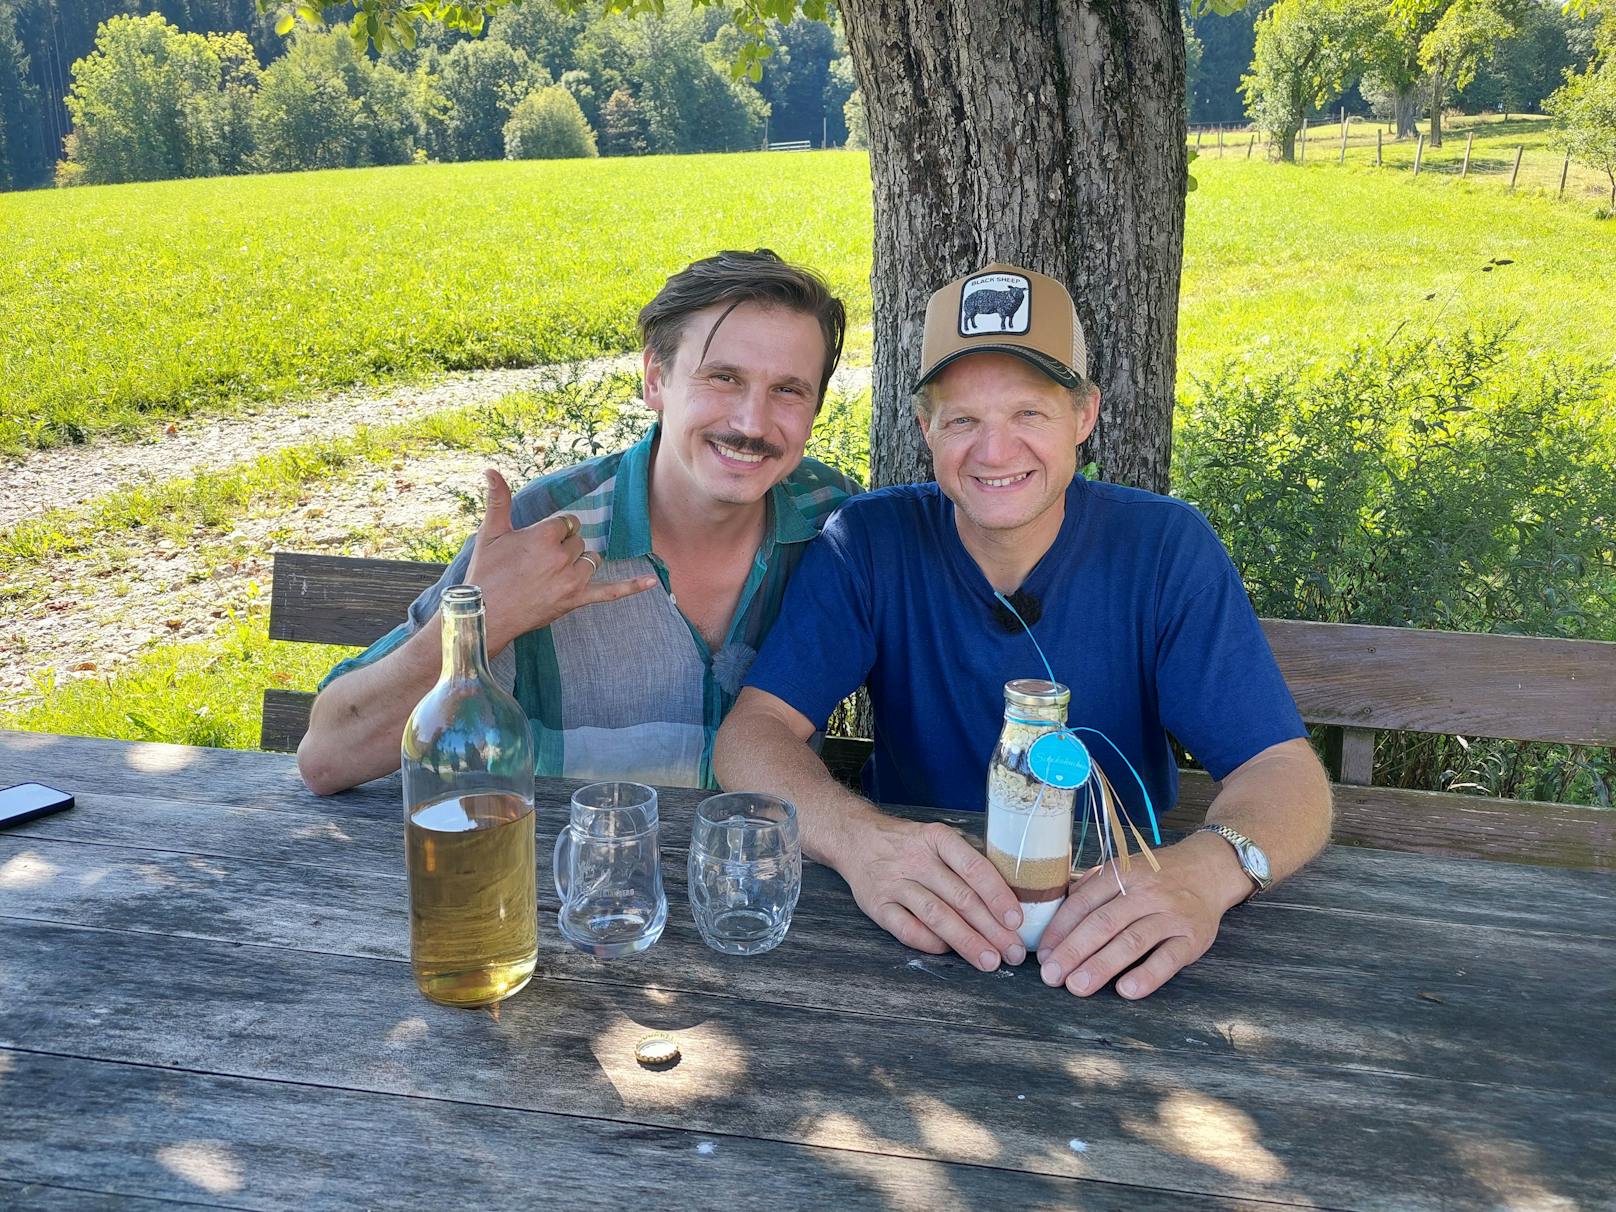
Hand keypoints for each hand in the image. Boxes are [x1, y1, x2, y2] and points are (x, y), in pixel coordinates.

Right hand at [464, 469, 656, 651]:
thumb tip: (491, 470)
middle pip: (579, 541)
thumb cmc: (485, 572)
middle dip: (563, 548)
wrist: (484, 613)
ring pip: (591, 560)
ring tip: (553, 573)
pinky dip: (631, 587)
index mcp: (543, 536)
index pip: (566, 523)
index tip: (536, 545)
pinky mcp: (576, 600)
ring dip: (580, 563)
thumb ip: (498, 500)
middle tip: (537, 563)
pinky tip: (653, 583)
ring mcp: (571, 580)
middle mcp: (561, 556)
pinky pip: (610, 592)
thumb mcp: (490, 533)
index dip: (553, 532)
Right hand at [838, 814, 1027, 971]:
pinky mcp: (877, 905)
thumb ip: (967, 861)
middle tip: (1013, 952)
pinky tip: (950, 951)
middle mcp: (915, 859)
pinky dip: (931, 943)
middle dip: (991, 929)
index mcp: (937, 838)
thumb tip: (1008, 898)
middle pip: (960, 898)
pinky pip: (908, 930)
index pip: (974, 868)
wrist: (855, 839)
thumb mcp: (937, 838)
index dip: (997, 896)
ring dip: (966, 941)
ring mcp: (894, 883)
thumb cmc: (909, 844)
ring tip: (989, 961)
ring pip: (936, 916)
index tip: (1016, 921)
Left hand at [1034, 832, 1247, 999]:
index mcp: (1121, 873)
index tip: (1043, 954)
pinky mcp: (1194, 937)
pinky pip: (1169, 958)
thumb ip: (1090, 889)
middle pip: (1104, 923)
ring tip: (1077, 986)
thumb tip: (1054, 918)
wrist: (1209, 870)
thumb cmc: (1156, 876)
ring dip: (1101, 966)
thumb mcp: (1122, 870)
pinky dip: (1147, 975)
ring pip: (1132, 941)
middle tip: (1051, 976)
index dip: (1060, 929)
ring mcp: (1171, 914)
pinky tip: (1126, 991)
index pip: (1084, 902)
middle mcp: (1145, 892)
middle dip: (1073, 951)